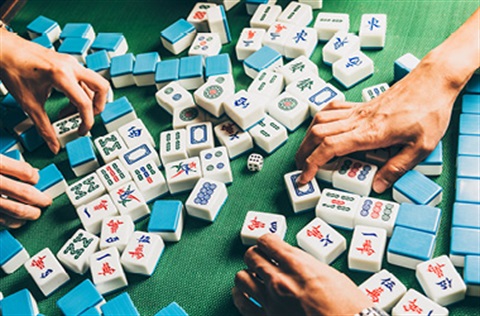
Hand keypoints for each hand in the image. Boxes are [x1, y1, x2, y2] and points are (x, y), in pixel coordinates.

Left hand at [0, 29, 109, 153]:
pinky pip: (83, 78)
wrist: (3, 49)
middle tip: (88, 118)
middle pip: (101, 87)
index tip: (81, 131)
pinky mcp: (67, 62)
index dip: (86, 121)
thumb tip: (53, 145)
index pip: (85, 103)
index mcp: (62, 75)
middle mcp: (71, 66)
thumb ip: (44, 127)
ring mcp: (70, 62)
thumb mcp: (29, 103)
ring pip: (93, 82)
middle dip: (99, 106)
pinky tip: (65, 100)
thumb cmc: (12, 69)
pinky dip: (80, 92)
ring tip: (70, 112)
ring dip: (88, 99)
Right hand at [0, 155, 50, 227]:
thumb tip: (31, 173)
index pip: (26, 172)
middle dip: (41, 199)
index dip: (35, 177)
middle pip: (25, 193)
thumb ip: (8, 163)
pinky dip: (13, 223)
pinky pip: (2, 221)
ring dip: (31, 213)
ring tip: (36, 213)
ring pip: (16, 211)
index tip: (36, 179)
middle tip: (46, 201)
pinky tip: (18, 221)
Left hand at [233, 234, 371, 315]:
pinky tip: (244, 294)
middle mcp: (280, 279)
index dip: (266, 242)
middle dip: (255, 255)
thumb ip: (309, 267)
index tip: (267, 245)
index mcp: (298, 264)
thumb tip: (300, 265)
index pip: (267, 241)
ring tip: (252, 277)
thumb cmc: (348, 307)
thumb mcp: (331, 276)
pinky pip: (241, 302)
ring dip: (246, 275)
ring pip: (241, 277)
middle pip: (251, 256)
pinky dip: (240, 296)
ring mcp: (271, 300)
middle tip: (259, 259)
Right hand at [295, 53, 462, 192]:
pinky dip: (320, 119)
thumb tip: (379, 185)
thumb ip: (397, 167)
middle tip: (301, 168)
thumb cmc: (429, 110)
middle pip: (318, 134)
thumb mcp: (421, 146)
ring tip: (306, 152)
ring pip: (320, 121)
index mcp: (370, 133)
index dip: (312, 164)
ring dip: (308, 137)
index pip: (330, 147)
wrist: (433, 81)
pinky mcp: (361, 104)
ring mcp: (357, 111)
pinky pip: (332, 109)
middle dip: (304, 154)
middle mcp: (358, 120)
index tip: (305, 177)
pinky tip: (320, 127)